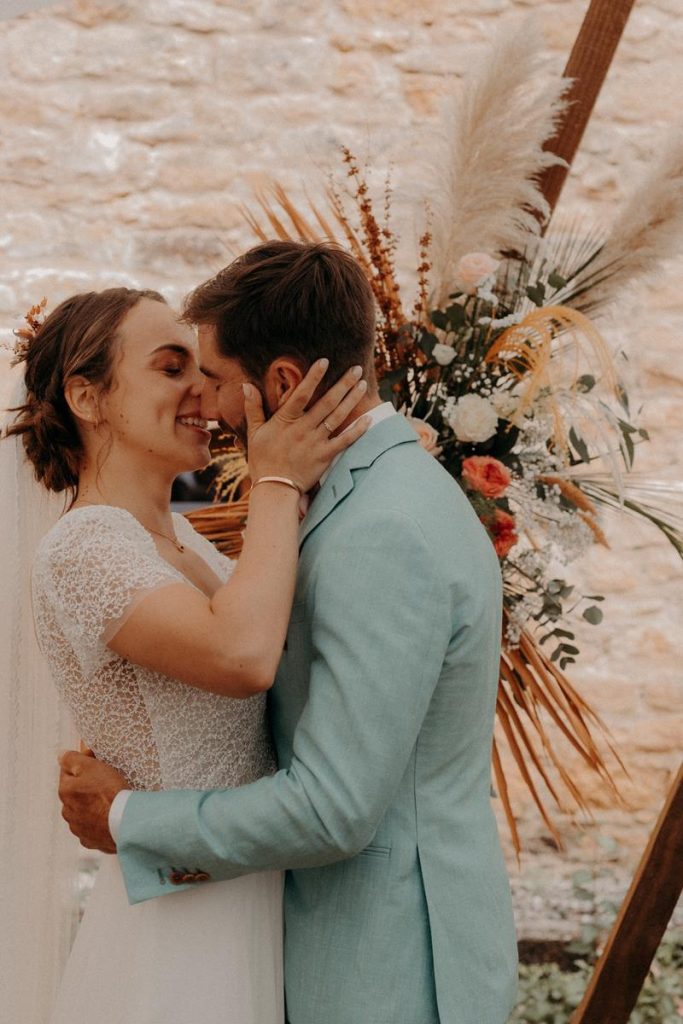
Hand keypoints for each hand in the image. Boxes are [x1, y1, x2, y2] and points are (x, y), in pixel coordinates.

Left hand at [58, 750, 127, 853]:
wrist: (125, 821)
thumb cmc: (109, 792)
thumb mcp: (91, 766)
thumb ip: (72, 759)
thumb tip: (61, 756)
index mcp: (65, 791)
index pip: (68, 771)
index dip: (83, 762)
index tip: (97, 759)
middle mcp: (67, 811)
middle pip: (75, 792)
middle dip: (85, 786)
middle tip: (105, 780)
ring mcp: (78, 828)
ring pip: (82, 811)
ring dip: (91, 805)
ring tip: (109, 800)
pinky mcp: (90, 840)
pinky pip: (91, 827)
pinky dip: (98, 821)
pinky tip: (109, 816)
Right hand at [244, 360, 369, 493]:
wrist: (274, 488)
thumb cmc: (262, 460)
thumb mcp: (254, 433)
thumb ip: (253, 408)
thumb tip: (246, 385)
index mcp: (285, 420)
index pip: (301, 393)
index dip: (313, 377)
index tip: (325, 361)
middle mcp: (303, 429)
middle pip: (327, 402)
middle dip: (343, 384)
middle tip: (356, 369)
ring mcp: (315, 442)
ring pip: (337, 417)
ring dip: (351, 399)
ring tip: (362, 384)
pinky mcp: (325, 456)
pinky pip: (344, 441)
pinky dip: (357, 430)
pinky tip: (368, 418)